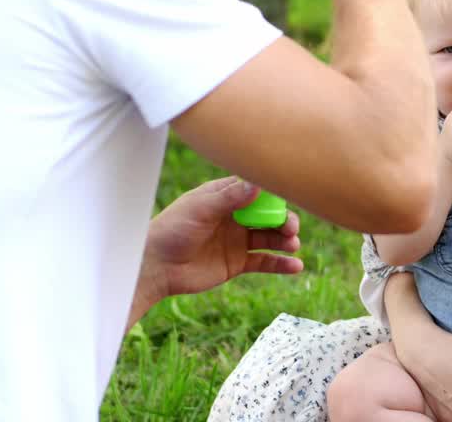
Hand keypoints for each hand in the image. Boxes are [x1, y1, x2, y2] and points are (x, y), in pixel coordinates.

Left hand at [131, 178, 301, 323]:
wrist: (156, 267)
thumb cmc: (172, 231)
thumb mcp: (200, 209)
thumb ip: (230, 197)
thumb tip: (259, 184)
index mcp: (224, 197)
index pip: (256, 189)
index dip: (274, 192)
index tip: (289, 194)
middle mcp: (235, 216)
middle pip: (268, 214)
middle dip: (284, 219)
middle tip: (290, 227)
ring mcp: (238, 239)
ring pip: (270, 237)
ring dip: (286, 239)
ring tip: (292, 244)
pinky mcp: (237, 262)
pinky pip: (265, 261)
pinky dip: (281, 264)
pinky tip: (296, 266)